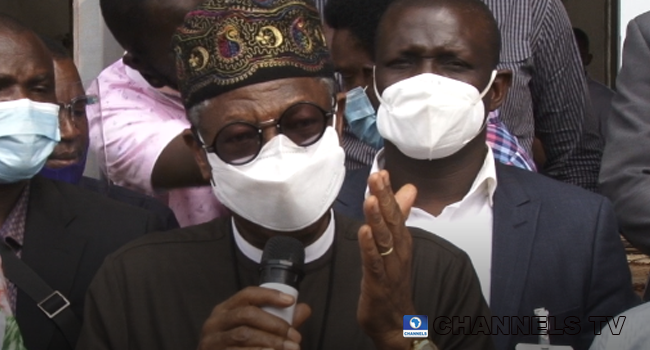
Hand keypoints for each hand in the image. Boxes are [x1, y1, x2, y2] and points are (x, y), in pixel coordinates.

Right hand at [198, 286, 310, 349]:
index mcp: (225, 309)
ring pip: (245, 335)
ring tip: (291, 348)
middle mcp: (215, 322)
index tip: (291, 301)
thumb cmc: (238, 347)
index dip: (270, 295)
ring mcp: (212, 340)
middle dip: (275, 324)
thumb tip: (304, 309)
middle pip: (248, 314)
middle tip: (295, 336)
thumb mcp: (256, 330)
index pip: (248, 294)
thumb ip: (279, 320)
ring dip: (272, 342)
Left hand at [358, 170, 417, 349]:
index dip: (388, 192)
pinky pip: (375, 263)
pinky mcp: (378, 282)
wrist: (396, 320)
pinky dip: (370, 247)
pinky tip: (365, 232)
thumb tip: (408, 189)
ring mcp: (389, 267)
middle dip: (385, 198)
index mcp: (401, 240)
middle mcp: (398, 250)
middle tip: (377, 177)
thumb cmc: (393, 279)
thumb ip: (400, 215)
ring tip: (371, 199)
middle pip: (392, 221)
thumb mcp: (396, 243)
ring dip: (378, 219)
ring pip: (385, 239)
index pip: (396, 211)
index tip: (382, 171)